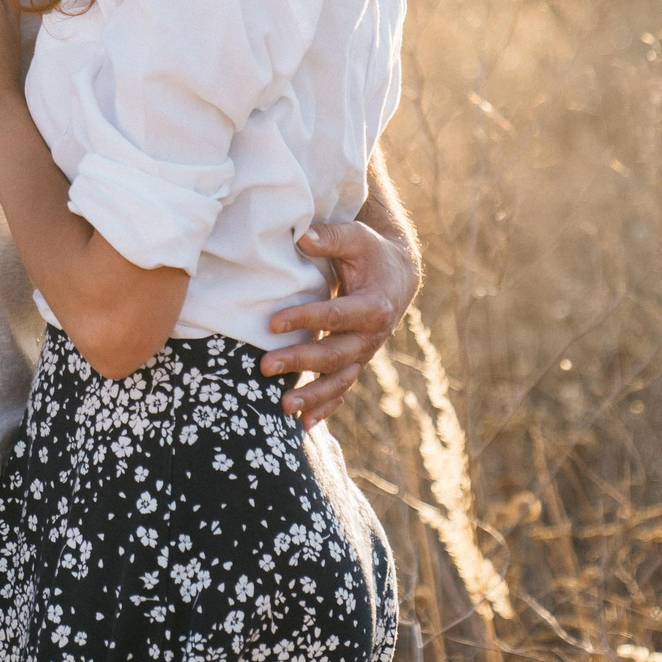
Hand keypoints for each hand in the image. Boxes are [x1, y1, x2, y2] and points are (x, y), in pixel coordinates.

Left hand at [262, 217, 421, 424]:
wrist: (397, 276)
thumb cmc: (370, 253)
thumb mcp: (355, 238)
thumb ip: (330, 237)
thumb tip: (302, 236)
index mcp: (374, 305)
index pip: (336, 315)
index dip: (305, 319)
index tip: (272, 322)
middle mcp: (372, 336)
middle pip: (335, 354)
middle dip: (300, 362)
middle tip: (264, 366)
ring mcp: (364, 354)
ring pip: (339, 380)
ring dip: (312, 396)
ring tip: (282, 406)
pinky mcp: (356, 363)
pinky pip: (341, 390)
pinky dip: (325, 408)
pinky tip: (303, 425)